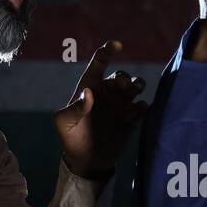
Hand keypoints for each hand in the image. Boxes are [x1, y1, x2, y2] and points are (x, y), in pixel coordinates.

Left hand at [53, 40, 148, 179]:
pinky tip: (137, 112)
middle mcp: (108, 93)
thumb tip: (88, 93)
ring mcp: (121, 105)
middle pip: (120, 76)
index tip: (117, 45)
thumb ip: (73, 108)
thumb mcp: (64, 123)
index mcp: (90, 86)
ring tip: (133, 92)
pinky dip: (143, 106)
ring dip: (137, 85)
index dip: (108, 50)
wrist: (87, 161)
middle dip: (123, 78)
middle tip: (122, 86)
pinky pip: (143, 107)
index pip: (100, 62)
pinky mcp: (132, 119)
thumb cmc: (71, 139)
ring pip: (135, 86)